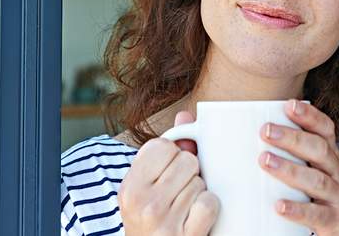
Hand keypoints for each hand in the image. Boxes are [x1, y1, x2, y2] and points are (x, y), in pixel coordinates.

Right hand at [119, 111, 219, 235]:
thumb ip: (164, 151)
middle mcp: (142, 202)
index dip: (173, 155)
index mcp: (129, 186)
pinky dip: (209, 209)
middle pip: (187, 161)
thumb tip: (187, 116)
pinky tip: (197, 218)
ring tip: (185, 208)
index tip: (167, 173)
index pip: (162, 145)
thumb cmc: (152, 219)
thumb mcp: (146, 187)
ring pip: (200, 182)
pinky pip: (209, 203)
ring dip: (199, 192)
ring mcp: (163, 222)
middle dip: (190, 174)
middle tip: (178, 194)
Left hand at [258, 99, 338, 235]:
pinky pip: (318, 215)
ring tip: (265, 160)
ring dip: (290, 169)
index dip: (310, 116)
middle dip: (293, 138)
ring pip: (317, 180)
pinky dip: (298, 209)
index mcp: (333, 160)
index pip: (326, 132)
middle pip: (319, 150)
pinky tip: (279, 206)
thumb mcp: (321, 176)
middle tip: (266, 130)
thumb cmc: (332, 202)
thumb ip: (300, 160)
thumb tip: (259, 144)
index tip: (290, 104)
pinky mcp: (336, 222)